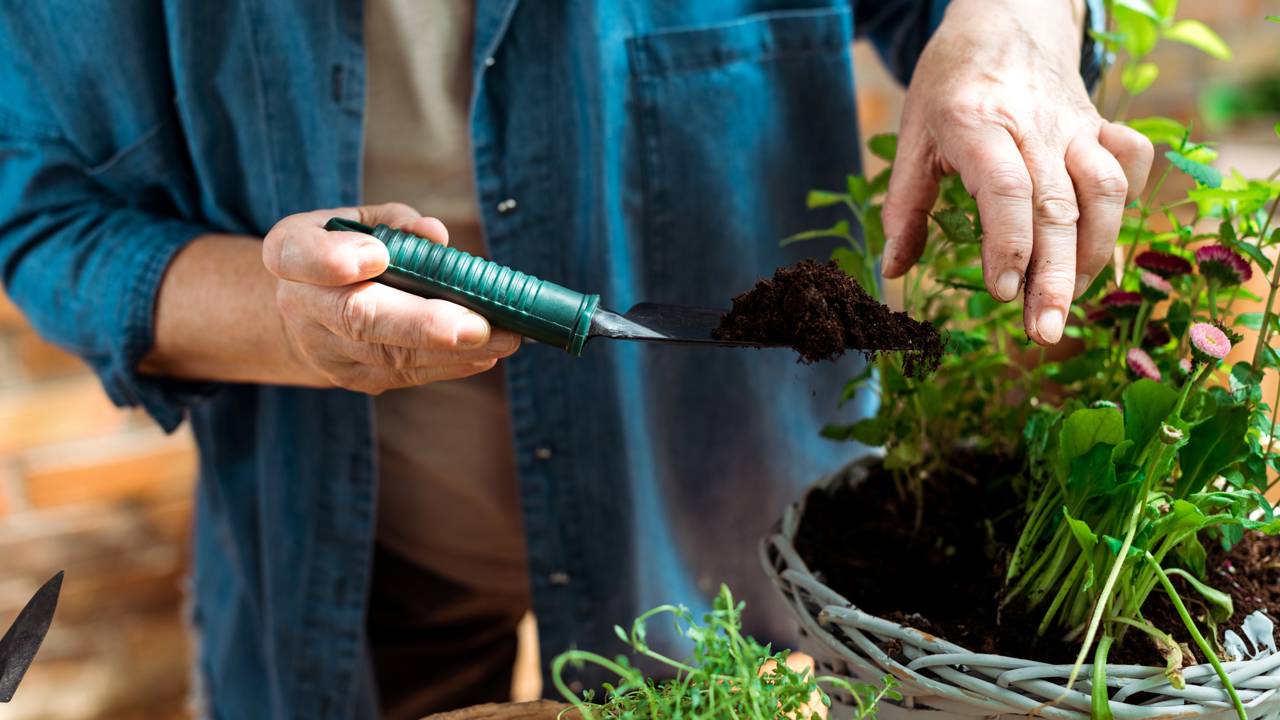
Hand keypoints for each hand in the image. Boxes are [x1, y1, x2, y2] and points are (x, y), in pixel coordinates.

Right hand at [263, 203, 519, 393]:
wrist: (305, 311)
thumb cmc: (342, 250)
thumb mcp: (359, 220)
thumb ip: (397, 223)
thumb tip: (436, 236)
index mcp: (290, 253)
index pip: (298, 256)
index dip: (334, 259)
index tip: (376, 256)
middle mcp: (301, 306)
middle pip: (357, 318)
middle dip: (423, 323)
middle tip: (476, 326)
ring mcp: (326, 350)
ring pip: (390, 355)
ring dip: (454, 350)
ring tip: (505, 338)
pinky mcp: (356, 378)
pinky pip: (406, 374)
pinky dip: (451, 364)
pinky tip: (487, 353)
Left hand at [881, 0, 1153, 344]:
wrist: (1003, 20)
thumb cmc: (951, 84)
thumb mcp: (914, 136)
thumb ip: (904, 206)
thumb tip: (894, 270)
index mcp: (978, 125)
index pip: (1007, 192)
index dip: (1008, 247)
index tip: (1000, 294)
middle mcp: (1035, 127)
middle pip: (1058, 207)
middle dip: (1055, 277)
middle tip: (1044, 331)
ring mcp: (1075, 126)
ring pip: (1105, 191)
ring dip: (1094, 253)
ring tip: (1068, 299)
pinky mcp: (1101, 125)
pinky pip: (1132, 162)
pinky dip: (1128, 203)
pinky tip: (1101, 238)